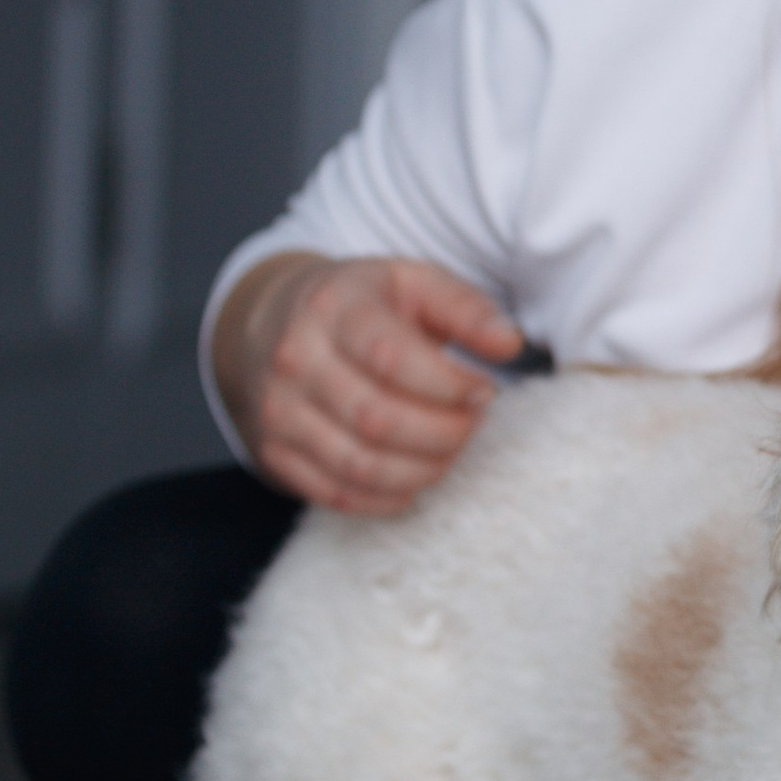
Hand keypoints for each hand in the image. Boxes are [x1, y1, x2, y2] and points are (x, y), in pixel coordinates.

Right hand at [212, 251, 523, 512]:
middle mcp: (295, 359)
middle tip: (470, 425)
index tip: (482, 390)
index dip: (448, 385)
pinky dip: (387, 497)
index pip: (390, 358)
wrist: (272, 324)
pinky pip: (336, 494)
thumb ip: (466, 309)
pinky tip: (415, 476)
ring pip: (359, 465)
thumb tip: (508, 344)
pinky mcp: (274, 452)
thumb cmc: (362, 305)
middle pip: (377, 420)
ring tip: (449, 450)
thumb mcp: (413, 283)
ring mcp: (279, 410)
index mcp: (334, 308)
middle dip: (443, 433)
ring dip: (422, 469)